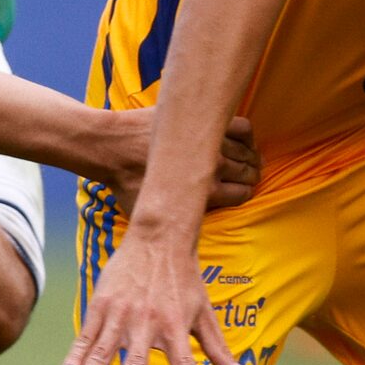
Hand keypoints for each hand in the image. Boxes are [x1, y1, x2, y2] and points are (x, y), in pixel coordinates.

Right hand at [61, 220, 252, 364]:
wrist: (159, 237)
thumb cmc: (186, 280)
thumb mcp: (205, 313)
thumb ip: (219, 350)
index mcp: (175, 326)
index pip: (185, 361)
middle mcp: (147, 322)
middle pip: (136, 363)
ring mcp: (120, 314)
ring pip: (101, 354)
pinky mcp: (101, 305)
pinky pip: (86, 337)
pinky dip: (75, 357)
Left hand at [98, 112, 260, 216]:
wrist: (111, 146)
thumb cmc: (125, 183)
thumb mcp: (147, 216)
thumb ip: (167, 227)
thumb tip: (173, 243)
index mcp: (205, 191)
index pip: (242, 193)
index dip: (245, 193)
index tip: (242, 190)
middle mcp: (213, 166)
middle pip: (248, 171)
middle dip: (252, 175)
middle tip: (249, 174)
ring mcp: (210, 141)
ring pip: (247, 149)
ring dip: (252, 154)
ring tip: (249, 157)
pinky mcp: (202, 122)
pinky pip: (240, 126)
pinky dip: (247, 133)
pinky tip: (243, 138)